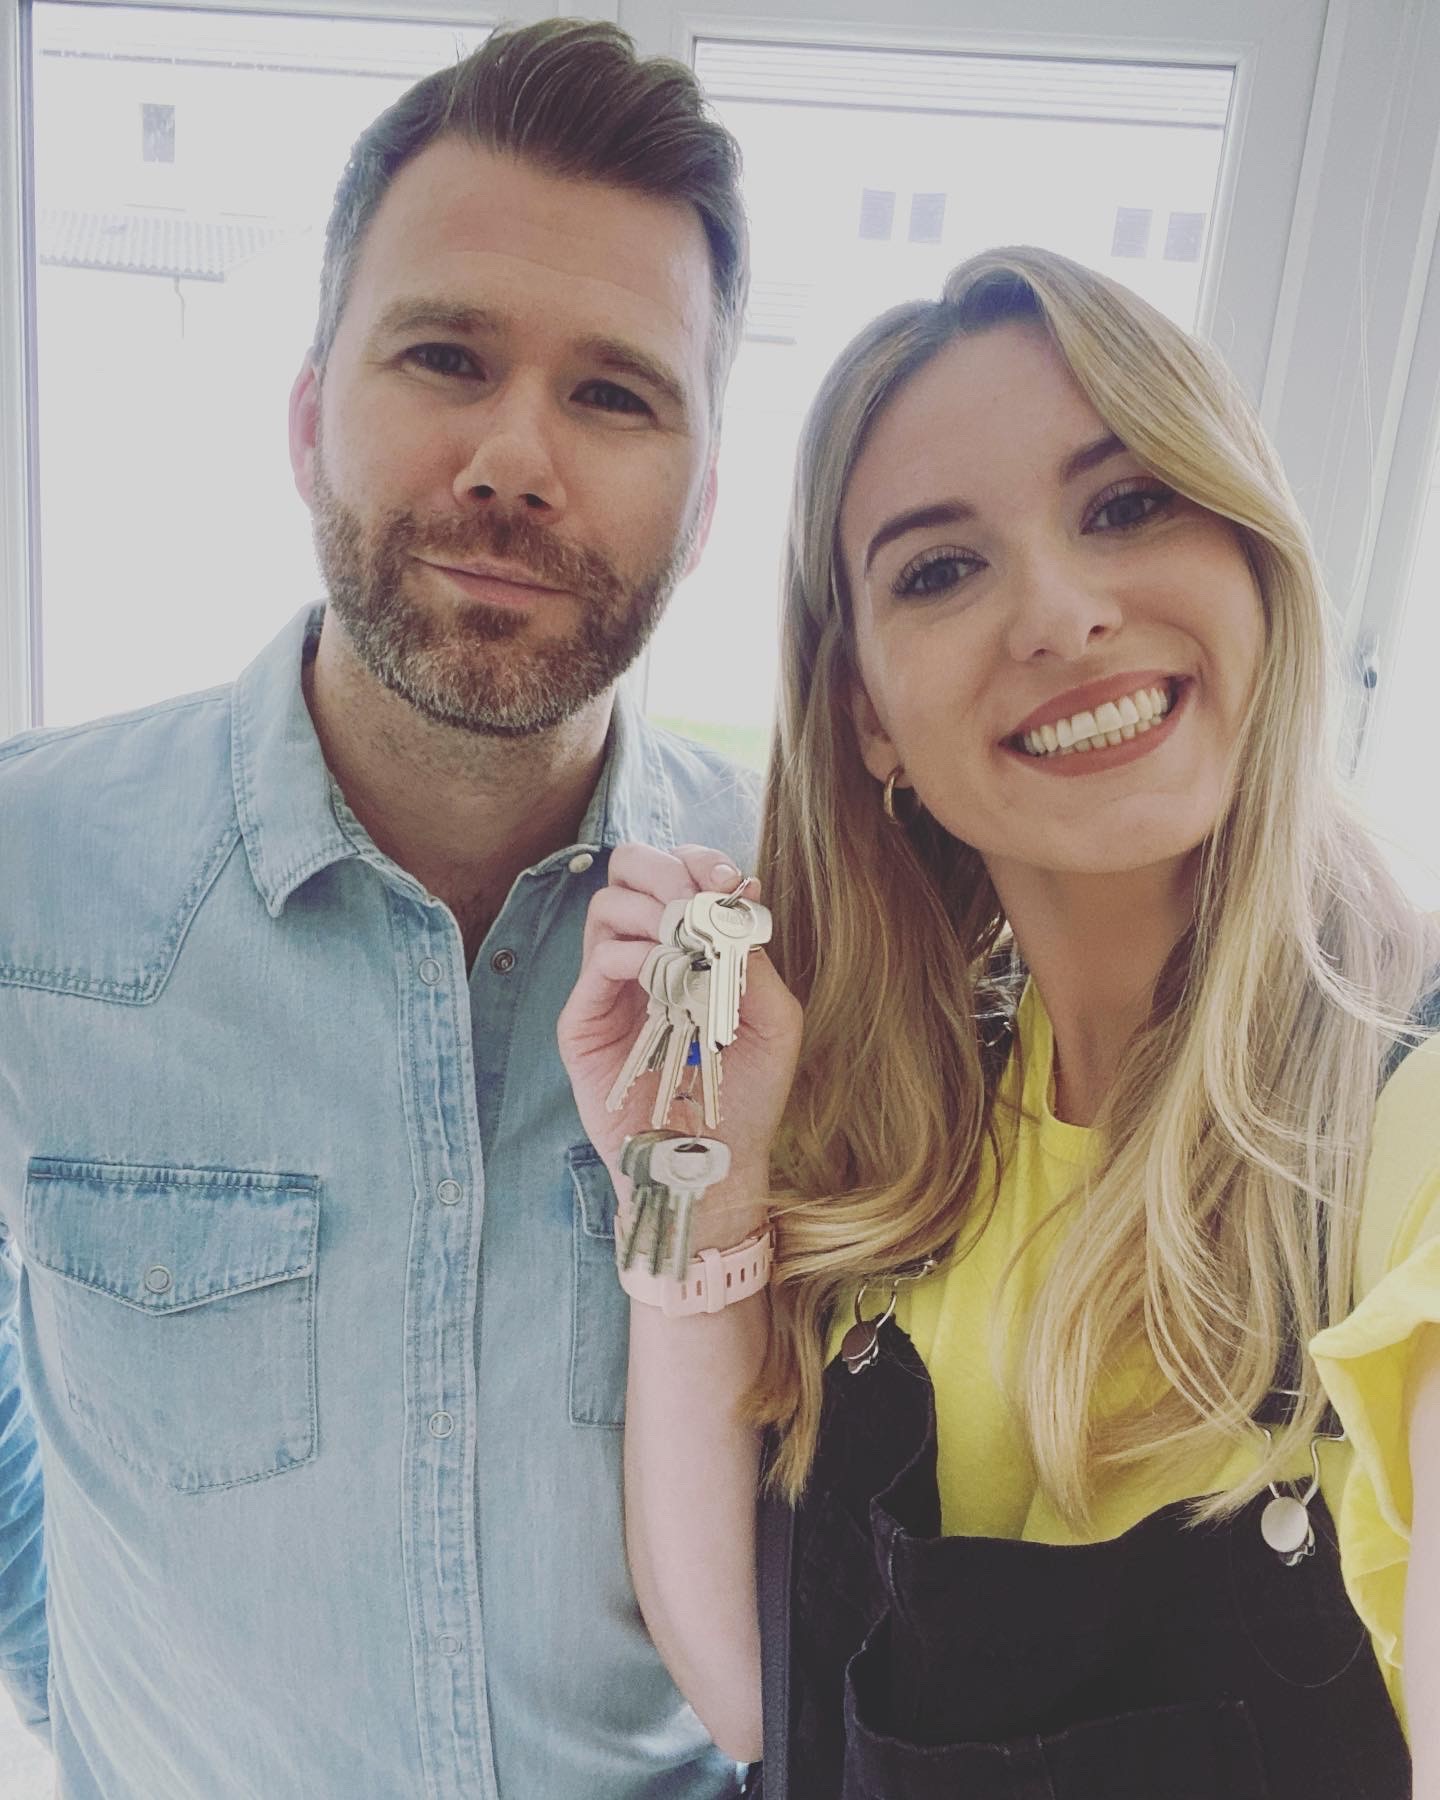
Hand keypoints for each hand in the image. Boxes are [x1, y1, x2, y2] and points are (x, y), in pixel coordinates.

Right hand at [557, 843, 801, 1224]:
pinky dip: (632, 954)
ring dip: (651, 909)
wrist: (713, 1166)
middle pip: (628, 873)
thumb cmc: (747, 1099)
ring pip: (607, 907)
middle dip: (665, 871)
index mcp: (686, 949)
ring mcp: (609, 989)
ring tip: (684, 940)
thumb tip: (742, 895)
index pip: (676, 875)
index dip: (697, 862)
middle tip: (696, 900)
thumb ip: (757, 959)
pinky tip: (661, 974)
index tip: (727, 880)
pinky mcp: (584, 1023)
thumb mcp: (775, 1022)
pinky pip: (598, 961)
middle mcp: (643, 958)